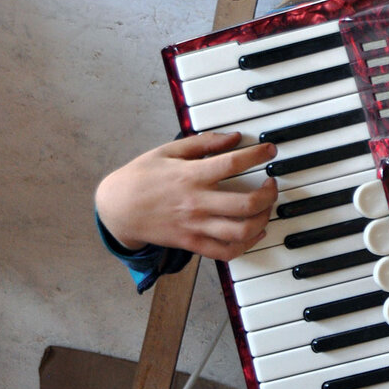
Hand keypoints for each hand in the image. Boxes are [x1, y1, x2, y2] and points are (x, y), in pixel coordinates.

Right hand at [95, 132, 278, 261]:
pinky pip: (226, 252)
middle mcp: (196, 203)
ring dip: (263, 219)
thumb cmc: (141, 176)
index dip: (258, 155)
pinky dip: (246, 245)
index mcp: (191, 176)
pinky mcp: (191, 243)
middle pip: (246, 203)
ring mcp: (195, 226)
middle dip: (269, 193)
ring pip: (241, 231)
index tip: (270, 150)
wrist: (116, 209)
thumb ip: (203, 143)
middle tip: (272, 183)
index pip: (234, 163)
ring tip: (267, 207)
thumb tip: (233, 136)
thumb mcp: (168, 150)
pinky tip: (256, 232)